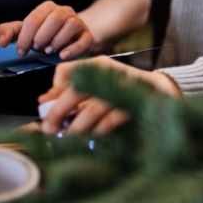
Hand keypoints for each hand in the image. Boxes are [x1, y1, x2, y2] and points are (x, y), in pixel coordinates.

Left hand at [0, 0, 95, 59]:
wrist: (68, 40)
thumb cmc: (43, 35)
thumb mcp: (24, 32)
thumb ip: (8, 32)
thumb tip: (2, 42)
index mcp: (47, 7)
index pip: (34, 19)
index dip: (25, 37)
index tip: (21, 51)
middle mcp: (64, 11)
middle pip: (55, 18)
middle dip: (42, 36)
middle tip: (37, 48)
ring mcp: (78, 22)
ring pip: (71, 25)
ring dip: (57, 40)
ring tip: (49, 51)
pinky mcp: (88, 36)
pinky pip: (84, 39)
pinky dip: (73, 49)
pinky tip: (62, 56)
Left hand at [37, 56, 180, 135]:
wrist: (159, 90)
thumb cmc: (122, 90)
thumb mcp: (96, 86)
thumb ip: (71, 92)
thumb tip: (43, 101)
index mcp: (95, 66)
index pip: (65, 72)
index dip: (53, 90)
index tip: (46, 106)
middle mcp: (106, 72)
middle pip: (75, 91)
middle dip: (58, 112)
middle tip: (50, 128)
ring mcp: (121, 88)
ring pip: (92, 109)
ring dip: (78, 127)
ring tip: (72, 136)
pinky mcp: (134, 103)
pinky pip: (111, 120)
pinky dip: (100, 130)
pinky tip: (95, 135)